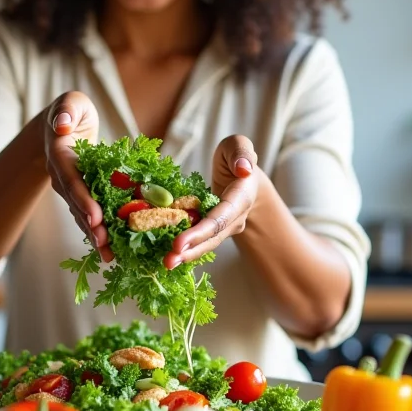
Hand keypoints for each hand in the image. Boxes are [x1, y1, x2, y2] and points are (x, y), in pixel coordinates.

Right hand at [44, 91, 113, 261]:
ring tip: (110, 256)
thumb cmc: (70, 110)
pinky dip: (101, 230)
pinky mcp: (81, 193)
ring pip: (82, 214)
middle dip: (90, 225)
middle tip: (105, 245)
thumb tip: (63, 126)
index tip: (95, 216)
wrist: (61, 124)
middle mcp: (62, 176)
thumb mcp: (70, 102)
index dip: (82, 198)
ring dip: (95, 235)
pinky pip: (90, 213)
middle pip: (76, 203)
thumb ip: (66, 111)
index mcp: (60, 155)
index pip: (71, 179)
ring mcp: (70, 187)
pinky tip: (115, 249)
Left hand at [164, 135, 258, 269]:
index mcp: (241, 197)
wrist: (243, 175)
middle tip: (169, 260)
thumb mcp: (237, 145)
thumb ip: (241, 152)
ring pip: (207, 243)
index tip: (180, 242)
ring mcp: (225, 226)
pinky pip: (201, 240)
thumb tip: (244, 169)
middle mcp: (235, 217)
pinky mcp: (213, 230)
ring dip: (187, 255)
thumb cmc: (235, 157)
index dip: (201, 231)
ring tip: (167, 264)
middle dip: (191, 250)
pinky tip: (169, 257)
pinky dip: (186, 249)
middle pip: (213, 237)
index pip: (221, 217)